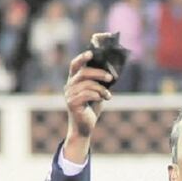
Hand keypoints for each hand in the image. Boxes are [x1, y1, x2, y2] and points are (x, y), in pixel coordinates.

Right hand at [62, 33, 114, 160]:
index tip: (91, 53)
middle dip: (99, 73)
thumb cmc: (91, 108)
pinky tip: (103, 100)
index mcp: (74, 80)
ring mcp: (69, 94)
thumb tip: (111, 71)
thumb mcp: (97, 92)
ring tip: (107, 96)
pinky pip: (87, 94)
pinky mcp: (72, 103)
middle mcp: (69, 85)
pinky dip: (98, 96)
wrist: (85, 127)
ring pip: (87, 84)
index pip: (75, 65)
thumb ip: (100, 82)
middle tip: (110, 78)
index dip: (82, 58)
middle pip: (83, 72)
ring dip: (101, 89)